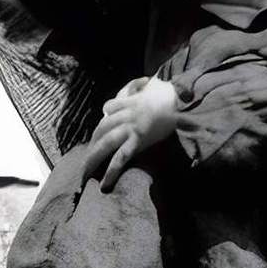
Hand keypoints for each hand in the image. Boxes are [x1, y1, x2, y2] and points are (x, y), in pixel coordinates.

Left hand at [82, 76, 178, 190]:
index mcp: (130, 100)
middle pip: (103, 127)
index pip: (109, 107)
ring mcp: (130, 126)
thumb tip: (145, 83)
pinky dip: (111, 171)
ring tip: (84, 173)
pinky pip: (121, 157)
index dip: (105, 119)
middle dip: (93, 143)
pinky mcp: (138, 139)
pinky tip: (105, 184)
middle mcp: (126, 113)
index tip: (102, 130)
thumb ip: (143, 89)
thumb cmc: (171, 94)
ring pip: (106, 142)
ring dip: (93, 158)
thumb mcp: (153, 86)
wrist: (182, 99)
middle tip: (86, 157)